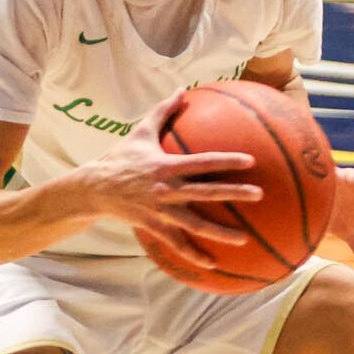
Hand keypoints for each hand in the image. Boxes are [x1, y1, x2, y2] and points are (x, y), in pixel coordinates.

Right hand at [90, 92, 261, 270]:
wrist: (94, 189)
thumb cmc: (120, 157)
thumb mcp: (140, 132)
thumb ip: (163, 111)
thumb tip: (182, 89)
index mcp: (167, 166)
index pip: (203, 162)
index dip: (226, 161)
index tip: (250, 161)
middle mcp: (167, 189)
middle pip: (206, 193)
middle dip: (234, 193)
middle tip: (260, 195)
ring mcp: (161, 211)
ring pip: (195, 224)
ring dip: (220, 233)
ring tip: (244, 239)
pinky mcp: (154, 226)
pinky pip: (177, 244)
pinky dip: (194, 255)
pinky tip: (213, 264)